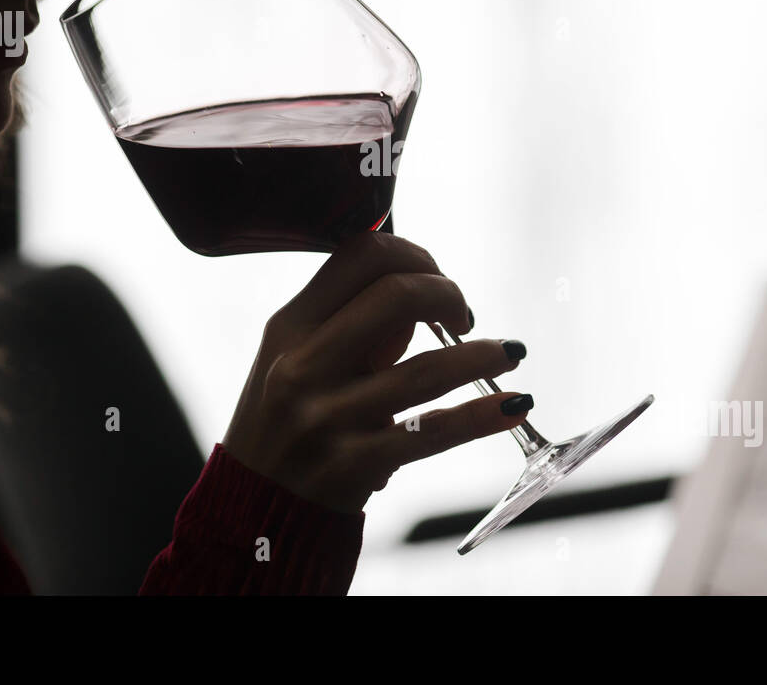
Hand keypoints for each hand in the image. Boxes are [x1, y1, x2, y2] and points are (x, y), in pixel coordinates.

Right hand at [222, 231, 529, 512]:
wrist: (253, 512)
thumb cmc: (283, 424)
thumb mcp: (295, 361)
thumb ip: (352, 324)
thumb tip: (423, 297)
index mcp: (289, 326)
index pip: (360, 256)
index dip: (414, 254)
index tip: (436, 276)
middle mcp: (303, 365)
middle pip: (396, 295)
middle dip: (448, 294)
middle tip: (464, 316)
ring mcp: (327, 417)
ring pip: (426, 369)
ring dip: (481, 356)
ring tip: (509, 353)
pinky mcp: (354, 465)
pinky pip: (433, 432)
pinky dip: (482, 415)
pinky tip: (513, 404)